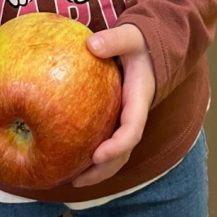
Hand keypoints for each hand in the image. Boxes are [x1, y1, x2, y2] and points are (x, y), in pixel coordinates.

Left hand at [72, 23, 155, 186]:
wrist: (148, 47)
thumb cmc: (138, 43)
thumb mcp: (130, 37)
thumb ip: (114, 40)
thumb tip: (91, 45)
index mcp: (139, 99)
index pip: (132, 129)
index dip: (117, 145)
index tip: (97, 155)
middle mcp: (133, 115)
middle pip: (123, 151)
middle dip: (104, 169)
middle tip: (78, 179)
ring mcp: (125, 119)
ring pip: (116, 154)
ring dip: (97, 170)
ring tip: (71, 179)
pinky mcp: (114, 119)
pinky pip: (105, 142)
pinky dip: (91, 156)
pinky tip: (68, 159)